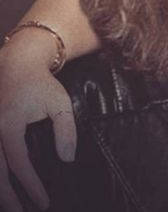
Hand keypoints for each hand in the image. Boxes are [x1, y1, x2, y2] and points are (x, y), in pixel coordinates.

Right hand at [0, 31, 76, 211]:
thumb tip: (68, 159)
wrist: (17, 64)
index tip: (44, 203)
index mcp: (9, 125)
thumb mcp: (60, 103)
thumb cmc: (41, 85)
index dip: (31, 186)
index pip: (19, 164)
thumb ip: (66, 130)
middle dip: (8, 199)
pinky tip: (2, 190)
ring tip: (11, 208)